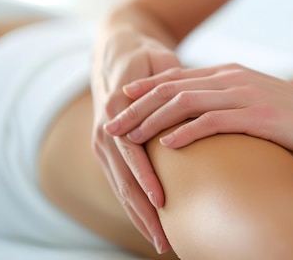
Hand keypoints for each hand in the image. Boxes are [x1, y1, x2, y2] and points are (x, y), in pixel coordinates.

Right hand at [91, 30, 179, 253]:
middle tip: (167, 240)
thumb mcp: (157, 61)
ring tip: (163, 242)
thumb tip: (188, 98)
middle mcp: (105, 132)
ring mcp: (104, 144)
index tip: (164, 202)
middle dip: (144, 212)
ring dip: (140, 216)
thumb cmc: (145, 56)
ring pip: (121, 188)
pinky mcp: (110, 152)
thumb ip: (166, 80)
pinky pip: (122, 184)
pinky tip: (152, 224)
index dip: (146, 178)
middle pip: (124, 180)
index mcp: (116, 110)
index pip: (131, 151)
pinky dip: (135, 206)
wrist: (118, 51)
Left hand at [105, 64, 292, 162]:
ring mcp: (244, 94)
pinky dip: (185, 133)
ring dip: (152, 120)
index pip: (177, 77)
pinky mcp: (257, 116)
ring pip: (184, 103)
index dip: (145, 89)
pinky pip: (212, 122)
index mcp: (230, 73)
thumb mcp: (255, 103)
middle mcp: (232, 78)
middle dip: (137, 106)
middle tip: (111, 122)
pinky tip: (166, 146)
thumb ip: (228, 102)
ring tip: (128, 137)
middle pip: (172, 87)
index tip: (121, 102)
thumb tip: (202, 116)